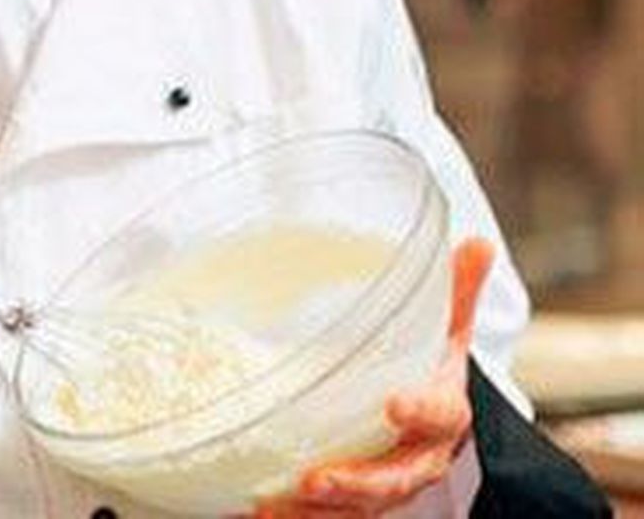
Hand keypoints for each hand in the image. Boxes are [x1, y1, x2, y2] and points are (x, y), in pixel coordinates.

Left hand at [252, 237, 492, 517]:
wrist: (435, 419)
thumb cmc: (431, 367)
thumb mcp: (445, 327)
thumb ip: (453, 289)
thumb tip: (474, 243)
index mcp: (443, 412)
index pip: (439, 414)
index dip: (420, 411)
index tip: (395, 404)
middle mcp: (418, 458)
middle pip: (396, 479)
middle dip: (358, 482)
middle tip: (319, 479)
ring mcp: (387, 486)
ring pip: (361, 510)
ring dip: (321, 513)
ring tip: (277, 506)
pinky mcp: (357, 502)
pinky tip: (259, 514)